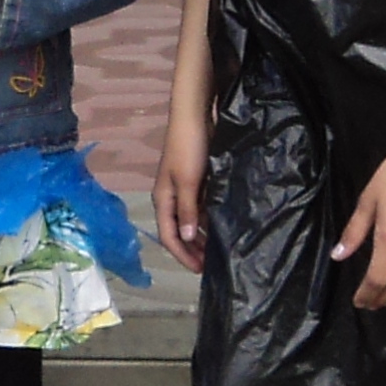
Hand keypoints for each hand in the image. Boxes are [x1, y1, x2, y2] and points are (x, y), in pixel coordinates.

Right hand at [156, 102, 209, 273]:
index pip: (169, 236)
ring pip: (191, 220)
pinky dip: (209, 219)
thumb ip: (187, 210)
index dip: (183, 255)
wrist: (196, 115)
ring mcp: (185, 188)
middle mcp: (172, 197)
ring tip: (218, 248)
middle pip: (179, 231)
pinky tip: (222, 225)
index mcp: (163, 199)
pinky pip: (202, 207)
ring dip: (201, 235)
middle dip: (193, 249)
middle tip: (212, 263)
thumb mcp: (188, 181)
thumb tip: (186, 237)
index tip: (200, 269)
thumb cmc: (189, 148)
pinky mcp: (198, 180)